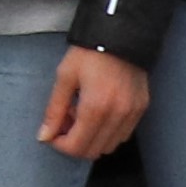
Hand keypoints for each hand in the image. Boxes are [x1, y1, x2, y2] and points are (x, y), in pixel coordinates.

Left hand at [40, 44, 148, 162]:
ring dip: (92, 138)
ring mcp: (133, 114)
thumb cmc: (89, 54)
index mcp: (95, 108)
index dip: (59, 145)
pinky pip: (123, 134)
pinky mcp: (142, 109)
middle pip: (93, 151)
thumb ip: (54, 110)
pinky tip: (98, 112)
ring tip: (82, 114)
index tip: (52, 133)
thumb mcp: (64, 78)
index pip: (77, 146)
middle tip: (66, 122)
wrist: (121, 35)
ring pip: (110, 145)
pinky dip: (108, 132)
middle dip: (75, 142)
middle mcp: (117, 115)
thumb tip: (44, 136)